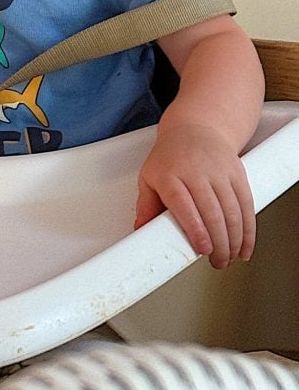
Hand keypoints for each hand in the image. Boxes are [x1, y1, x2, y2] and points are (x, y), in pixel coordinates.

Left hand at [134, 124, 255, 269]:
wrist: (194, 127)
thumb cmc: (170, 156)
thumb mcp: (150, 176)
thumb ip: (146, 205)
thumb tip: (141, 230)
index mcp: (170, 173)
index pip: (183, 204)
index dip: (195, 229)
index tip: (202, 248)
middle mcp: (196, 170)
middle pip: (212, 211)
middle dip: (218, 242)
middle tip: (217, 262)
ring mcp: (219, 170)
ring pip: (232, 210)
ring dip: (234, 239)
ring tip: (229, 257)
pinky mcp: (237, 172)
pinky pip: (246, 203)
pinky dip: (248, 229)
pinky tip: (245, 245)